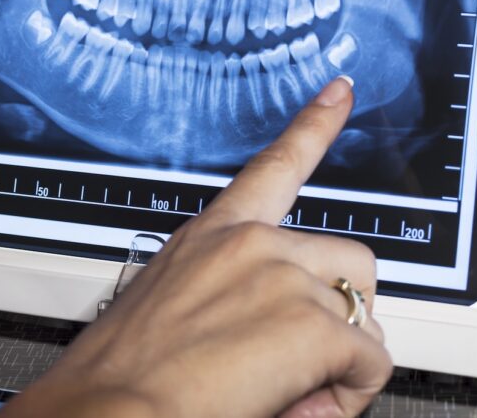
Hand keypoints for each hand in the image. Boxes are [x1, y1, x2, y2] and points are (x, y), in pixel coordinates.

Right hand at [10, 77, 391, 417]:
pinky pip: (369, 359)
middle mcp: (251, 245)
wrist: (106, 414)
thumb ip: (236, 303)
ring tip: (303, 387)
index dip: (315, 124)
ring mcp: (283, 279)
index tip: (339, 92)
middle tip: (314, 356)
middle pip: (348, 256)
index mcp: (212, 235)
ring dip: (347, 353)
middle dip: (346, 306)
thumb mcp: (171, 313)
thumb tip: (275, 338)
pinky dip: (351, 392)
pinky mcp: (309, 324)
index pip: (273, 166)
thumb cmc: (121, 377)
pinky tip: (306, 404)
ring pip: (363, 308)